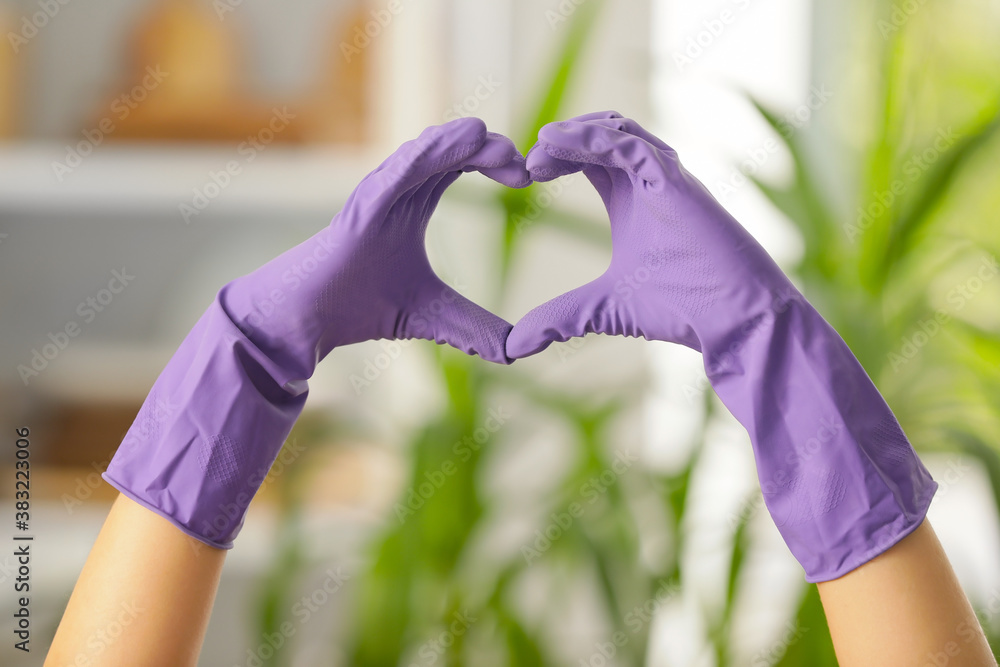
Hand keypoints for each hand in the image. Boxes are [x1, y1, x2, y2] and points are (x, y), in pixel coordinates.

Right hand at [225, 117, 529, 383]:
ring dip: (467, 143)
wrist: (311, 320)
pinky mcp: (364, 204)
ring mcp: (378, 191)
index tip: (526, 177)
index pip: (462, 163)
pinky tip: (464, 144)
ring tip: (501, 149)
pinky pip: (400, 169)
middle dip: (491, 148)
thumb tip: (515, 352)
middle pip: (451, 147)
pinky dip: (432, 154)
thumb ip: (475, 329)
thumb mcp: (435, 317)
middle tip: (524, 166)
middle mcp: (398, 188)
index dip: (494, 161)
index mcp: (414, 202)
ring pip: (428, 147)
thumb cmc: (362, 307)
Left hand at [509, 113, 936, 582]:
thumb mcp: (601, 309)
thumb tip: (514, 347)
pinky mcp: (676, 180)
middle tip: (530, 159)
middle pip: (601, 136)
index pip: (591, 160)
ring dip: (574, 133)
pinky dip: (592, 138)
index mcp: (632, 202)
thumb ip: (559, 318)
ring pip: (615, 130)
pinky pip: (628, 143)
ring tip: (540, 149)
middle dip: (563, 140)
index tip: (527, 174)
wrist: (732, 320)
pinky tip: (559, 147)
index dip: (559, 157)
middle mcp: (650, 182)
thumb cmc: (681, 310)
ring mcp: (666, 176)